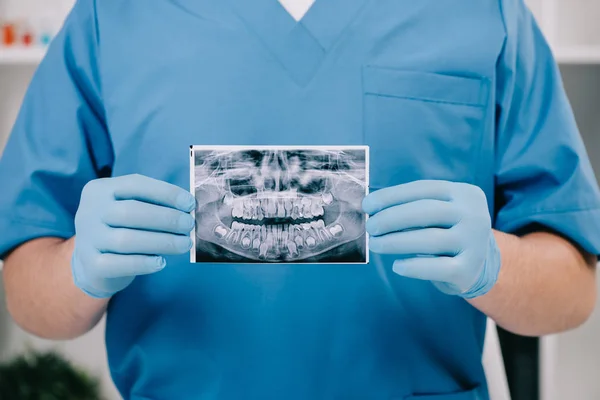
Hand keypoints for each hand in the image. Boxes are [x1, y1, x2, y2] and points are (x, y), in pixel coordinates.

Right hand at [71, 174, 195, 297]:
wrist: (92, 263)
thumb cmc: (121, 228)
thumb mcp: (129, 208)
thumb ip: (152, 204)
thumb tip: (187, 209)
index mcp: (100, 190)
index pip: (135, 184)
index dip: (165, 193)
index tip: (189, 204)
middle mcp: (89, 212)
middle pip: (131, 212)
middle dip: (166, 218)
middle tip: (188, 225)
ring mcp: (88, 239)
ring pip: (127, 240)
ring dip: (162, 241)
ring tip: (184, 244)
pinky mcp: (91, 265)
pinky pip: (120, 264)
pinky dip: (144, 263)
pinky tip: (161, 262)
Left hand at [362, 180, 500, 298]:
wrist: (480, 265)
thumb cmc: (447, 231)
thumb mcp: (439, 211)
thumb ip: (413, 206)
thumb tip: (372, 209)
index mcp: (464, 193)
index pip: (423, 189)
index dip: (391, 196)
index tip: (367, 206)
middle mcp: (474, 215)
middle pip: (426, 212)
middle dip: (391, 218)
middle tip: (370, 227)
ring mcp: (474, 243)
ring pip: (429, 239)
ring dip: (395, 242)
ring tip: (375, 245)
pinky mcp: (468, 270)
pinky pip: (436, 268)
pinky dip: (413, 267)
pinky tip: (397, 266)